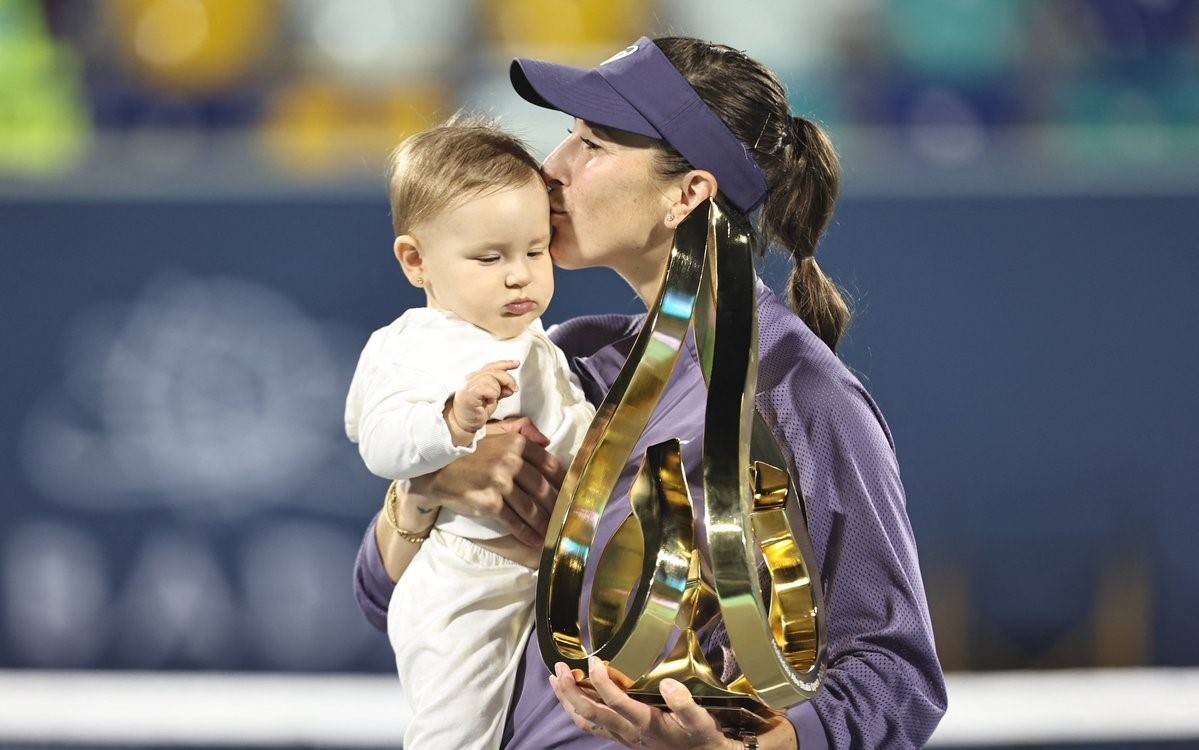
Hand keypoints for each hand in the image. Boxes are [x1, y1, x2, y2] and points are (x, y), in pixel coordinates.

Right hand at [408, 415, 564, 547]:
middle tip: (566, 519)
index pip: (549, 464)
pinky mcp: (489, 503)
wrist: (435, 468)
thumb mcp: (493, 432)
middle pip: (543, 489)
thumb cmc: (466, 450)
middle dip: (556, 507)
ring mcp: (500, 483)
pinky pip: (513, 520)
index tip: (571, 494)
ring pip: (530, 507)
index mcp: (516, 443)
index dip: (563, 482)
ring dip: (544, 523)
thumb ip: (520, 432)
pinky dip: (526, 532)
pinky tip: (535, 540)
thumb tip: (546, 440)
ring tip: (553, 533)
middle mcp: (511, 461)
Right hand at [447, 360, 519, 437]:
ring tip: (495, 398)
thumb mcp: (492, 399)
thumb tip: (511, 387)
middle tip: (514, 389)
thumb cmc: (474, 411)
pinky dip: (492, 393)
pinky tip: (490, 399)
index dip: (505, 363)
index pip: (492, 366)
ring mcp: (468, 385)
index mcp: (476, 377)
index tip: (516, 363)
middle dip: (507, 379)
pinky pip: (484, 387)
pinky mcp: (468, 394)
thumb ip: (501, 390)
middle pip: (493, 370)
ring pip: (490, 378)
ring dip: (498, 389)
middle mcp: (471, 378)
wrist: (462, 423)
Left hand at [548, 657, 738, 748]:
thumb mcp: (700, 721)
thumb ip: (685, 704)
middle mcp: (628, 730)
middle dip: (571, 692)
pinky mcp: (620, 735)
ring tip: (555, 679)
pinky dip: (575, 709)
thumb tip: (668, 684)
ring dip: (567, 701)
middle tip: (558, 669)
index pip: (616, 703)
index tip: (594, 661)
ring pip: (586, 721)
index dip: (602, 682)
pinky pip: (591, 724)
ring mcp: (621, 735)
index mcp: (646, 723)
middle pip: (590, 713)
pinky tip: (570, 695)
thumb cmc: (699, 736)